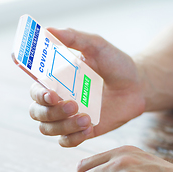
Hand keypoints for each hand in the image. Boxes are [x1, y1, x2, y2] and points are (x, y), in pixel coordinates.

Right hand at [29, 28, 145, 146]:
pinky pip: (66, 141)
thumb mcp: (97, 46)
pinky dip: (73, 138)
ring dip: (63, 126)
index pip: (35, 88)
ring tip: (86, 118)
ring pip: (48, 129)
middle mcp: (58, 99)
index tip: (50, 93)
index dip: (37, 93)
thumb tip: (48, 30)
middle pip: (36, 112)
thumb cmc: (116, 64)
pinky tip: (89, 128)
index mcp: (57, 79)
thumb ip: (74, 38)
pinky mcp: (81, 130)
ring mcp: (68, 116)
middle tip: (72, 104)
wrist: (137, 86)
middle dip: (50, 112)